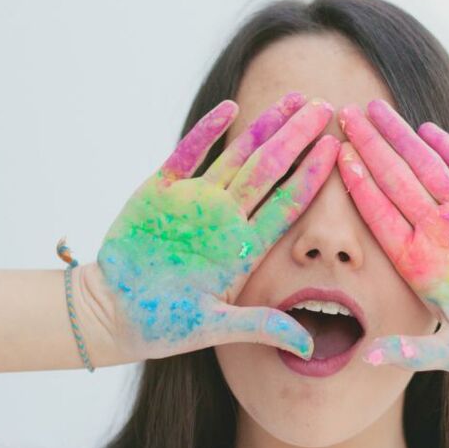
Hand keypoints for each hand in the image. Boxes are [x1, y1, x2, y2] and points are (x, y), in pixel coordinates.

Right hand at [95, 93, 337, 360]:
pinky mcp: (160, 191)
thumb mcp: (214, 327)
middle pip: (270, 169)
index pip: (287, 204)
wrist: (112, 313)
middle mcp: (225, 218)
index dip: (312, 175)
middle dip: (296, 136)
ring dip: (263, 126)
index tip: (336, 148)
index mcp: (244, 247)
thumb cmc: (163, 325)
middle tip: (324, 105)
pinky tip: (230, 108)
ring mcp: (194, 201)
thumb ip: (260, 327)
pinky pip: (187, 154)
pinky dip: (207, 132)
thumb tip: (310, 347)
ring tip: (293, 100)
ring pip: (237, 155)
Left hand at [336, 99, 448, 371]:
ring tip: (375, 109)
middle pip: (397, 181)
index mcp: (418, 263)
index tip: (336, 157)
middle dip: (371, 147)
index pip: (380, 216)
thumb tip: (367, 359)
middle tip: (344, 114)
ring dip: (403, 138)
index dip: (359, 186)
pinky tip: (427, 130)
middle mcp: (438, 233)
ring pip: (429, 168)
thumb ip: (414, 352)